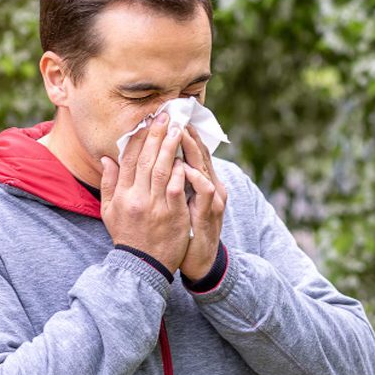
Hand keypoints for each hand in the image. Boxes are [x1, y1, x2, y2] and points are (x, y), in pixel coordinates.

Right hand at [99, 112, 190, 272]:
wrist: (143, 266)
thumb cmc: (128, 236)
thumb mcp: (109, 212)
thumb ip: (109, 184)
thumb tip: (107, 159)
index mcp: (122, 195)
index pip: (128, 160)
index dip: (138, 139)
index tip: (146, 123)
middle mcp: (137, 198)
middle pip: (146, 160)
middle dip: (155, 136)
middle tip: (165, 117)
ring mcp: (156, 206)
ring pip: (162, 170)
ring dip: (170, 148)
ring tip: (177, 129)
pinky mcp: (173, 215)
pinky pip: (177, 188)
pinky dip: (180, 171)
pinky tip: (185, 157)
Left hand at [177, 126, 227, 279]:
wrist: (199, 259)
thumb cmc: (187, 229)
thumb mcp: (181, 202)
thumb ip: (173, 181)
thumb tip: (162, 162)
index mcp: (200, 182)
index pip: (191, 153)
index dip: (182, 135)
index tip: (169, 117)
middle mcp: (210, 186)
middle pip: (200, 155)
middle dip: (188, 134)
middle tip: (177, 115)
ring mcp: (212, 199)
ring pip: (205, 168)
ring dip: (194, 151)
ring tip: (181, 133)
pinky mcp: (210, 213)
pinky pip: (205, 193)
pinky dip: (197, 180)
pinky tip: (187, 169)